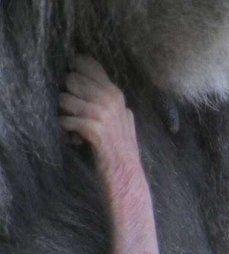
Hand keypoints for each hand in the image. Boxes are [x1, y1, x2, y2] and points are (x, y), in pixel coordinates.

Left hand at [58, 55, 141, 187]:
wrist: (127, 176)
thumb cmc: (121, 151)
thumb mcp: (122, 121)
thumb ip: (112, 103)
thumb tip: (96, 87)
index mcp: (115, 93)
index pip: (87, 64)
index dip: (73, 71)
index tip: (71, 88)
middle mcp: (110, 98)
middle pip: (71, 79)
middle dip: (66, 95)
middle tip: (72, 113)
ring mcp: (103, 113)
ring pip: (65, 98)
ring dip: (63, 114)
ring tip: (72, 128)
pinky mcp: (94, 129)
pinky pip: (65, 119)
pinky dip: (65, 129)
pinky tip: (73, 139)